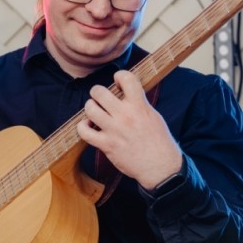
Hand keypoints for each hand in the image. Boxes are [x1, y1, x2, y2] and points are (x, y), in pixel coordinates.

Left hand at [77, 70, 182, 189]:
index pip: (126, 78)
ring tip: (95, 111)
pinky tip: (88, 126)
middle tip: (101, 98)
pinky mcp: (107, 145)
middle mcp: (125, 115)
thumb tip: (126, 93)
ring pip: (90, 108)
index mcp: (140, 106)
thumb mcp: (153, 116)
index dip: (119, 76)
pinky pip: (84, 132)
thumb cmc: (159, 141)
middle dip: (97, 92)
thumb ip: (139, 103)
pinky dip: (82, 127)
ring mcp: (114, 130)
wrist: (160, 167)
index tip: (118, 82)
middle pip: (99, 92)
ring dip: (90, 108)